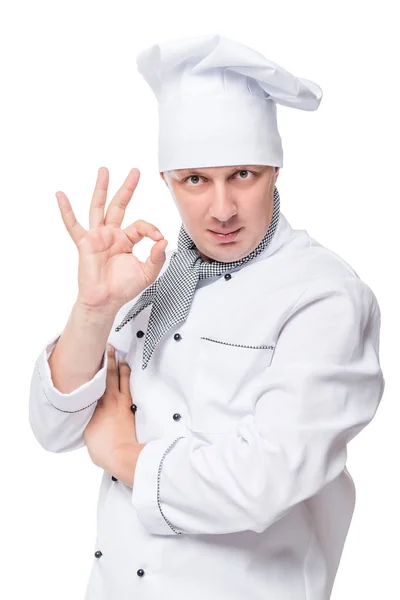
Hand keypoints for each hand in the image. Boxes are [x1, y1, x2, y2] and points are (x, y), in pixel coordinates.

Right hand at [55, 167, 167, 314]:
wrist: (106, 301)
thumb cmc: (123, 288)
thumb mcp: (147, 273)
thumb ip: (157, 257)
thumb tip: (163, 240)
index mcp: (126, 240)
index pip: (141, 225)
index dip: (151, 229)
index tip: (158, 239)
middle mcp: (111, 234)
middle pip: (119, 205)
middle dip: (127, 188)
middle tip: (135, 171)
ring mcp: (97, 237)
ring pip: (98, 207)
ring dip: (101, 188)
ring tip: (104, 171)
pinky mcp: (85, 243)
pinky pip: (73, 225)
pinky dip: (66, 211)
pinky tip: (60, 196)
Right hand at [83, 344, 140, 475]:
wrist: (122, 455)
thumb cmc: (103, 447)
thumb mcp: (87, 432)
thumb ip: (88, 418)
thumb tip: (88, 413)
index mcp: (95, 405)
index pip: (94, 381)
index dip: (95, 368)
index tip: (93, 355)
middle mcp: (108, 400)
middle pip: (109, 375)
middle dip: (108, 360)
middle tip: (108, 347)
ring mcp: (121, 403)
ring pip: (122, 379)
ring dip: (121, 367)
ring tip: (121, 358)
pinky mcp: (130, 408)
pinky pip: (128, 388)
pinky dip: (128, 379)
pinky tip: (128, 375)